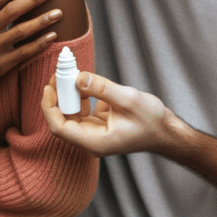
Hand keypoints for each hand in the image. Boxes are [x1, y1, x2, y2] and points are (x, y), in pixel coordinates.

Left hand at [42, 72, 173, 156]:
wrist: (167, 132)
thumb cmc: (152, 121)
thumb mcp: (128, 100)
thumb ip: (101, 89)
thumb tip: (78, 78)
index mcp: (94, 143)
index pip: (59, 128)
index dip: (50, 107)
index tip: (49, 87)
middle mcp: (91, 140)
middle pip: (63, 119)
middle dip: (58, 96)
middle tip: (59, 73)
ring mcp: (95, 133)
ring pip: (72, 113)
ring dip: (69, 94)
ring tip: (70, 73)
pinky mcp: (99, 124)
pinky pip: (83, 109)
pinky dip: (81, 95)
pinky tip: (85, 82)